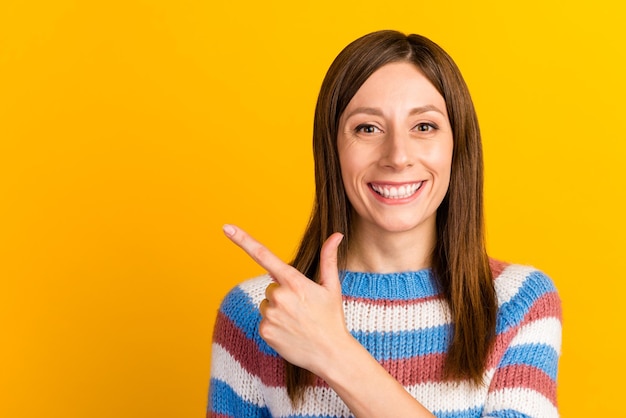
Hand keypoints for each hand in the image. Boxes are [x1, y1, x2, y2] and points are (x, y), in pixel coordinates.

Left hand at [222, 224, 347, 374]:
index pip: (264, 255)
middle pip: (270, 287)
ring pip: (266, 304)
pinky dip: (274, 326)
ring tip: (297, 322)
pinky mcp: (265, 331)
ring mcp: (271, 314)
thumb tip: (336, 235)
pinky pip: (264, 321)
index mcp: (294, 281)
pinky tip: (290, 333)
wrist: (331, 354)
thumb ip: (328, 258)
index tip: (226, 227)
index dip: (243, 240)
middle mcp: (279, 295)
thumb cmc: (332, 318)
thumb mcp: (332, 287)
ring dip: (278, 310)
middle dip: (282, 294)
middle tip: (302, 309)